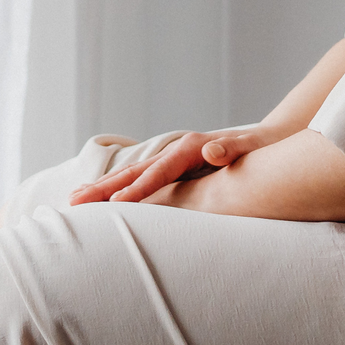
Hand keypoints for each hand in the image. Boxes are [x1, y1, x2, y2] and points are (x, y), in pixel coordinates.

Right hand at [67, 127, 280, 206]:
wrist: (271, 137)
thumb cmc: (264, 146)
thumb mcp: (252, 146)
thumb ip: (233, 147)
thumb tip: (213, 150)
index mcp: (190, 149)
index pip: (157, 173)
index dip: (137, 190)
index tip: (116, 206)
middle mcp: (177, 152)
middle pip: (135, 171)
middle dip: (104, 188)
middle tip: (73, 202)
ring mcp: (174, 160)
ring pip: (134, 176)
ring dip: (105, 189)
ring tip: (76, 199)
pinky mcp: (177, 170)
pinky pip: (144, 182)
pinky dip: (122, 190)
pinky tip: (106, 201)